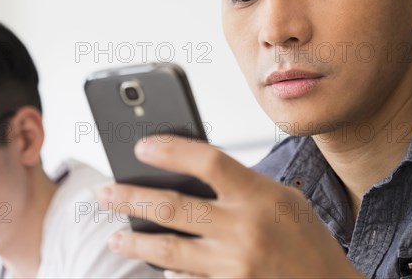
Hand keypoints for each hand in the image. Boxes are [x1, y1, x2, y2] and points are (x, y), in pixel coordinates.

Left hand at [98, 136, 362, 277]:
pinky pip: (185, 277)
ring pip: (168, 249)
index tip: (142, 146)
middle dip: (131, 198)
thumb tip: (191, 174)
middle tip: (104, 192)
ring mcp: (235, 265)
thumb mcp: (284, 201)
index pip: (208, 161)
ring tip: (115, 234)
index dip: (171, 149)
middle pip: (173, 206)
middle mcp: (245, 230)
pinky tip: (150, 261)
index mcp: (261, 196)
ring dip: (135, 240)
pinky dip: (164, 268)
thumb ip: (241, 186)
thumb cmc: (307, 242)